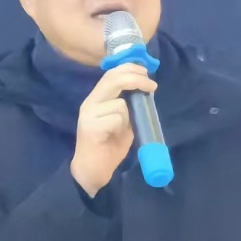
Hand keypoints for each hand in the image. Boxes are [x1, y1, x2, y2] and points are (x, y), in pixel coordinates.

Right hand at [71, 63, 156, 196]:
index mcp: (96, 99)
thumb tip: (145, 92)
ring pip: (120, 103)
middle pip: (113, 79)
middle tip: (152, 86)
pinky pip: (117, 119)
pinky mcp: (91, 127)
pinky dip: (122, 128)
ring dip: (128, 116)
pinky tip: (114, 138)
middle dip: (136, 79)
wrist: (92, 171)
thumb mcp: (122, 122)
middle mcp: (90, 103)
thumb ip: (128, 107)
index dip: (129, 68)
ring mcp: (89, 114)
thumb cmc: (108, 147)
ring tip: (121, 131)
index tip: (146, 72)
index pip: (110, 74)